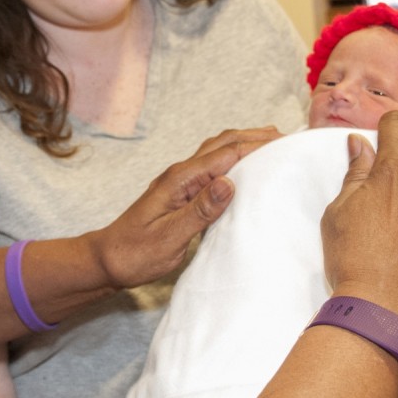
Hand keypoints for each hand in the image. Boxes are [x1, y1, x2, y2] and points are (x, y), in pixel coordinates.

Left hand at [90, 126, 282, 287]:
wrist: (107, 261)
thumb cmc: (135, 253)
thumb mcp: (169, 237)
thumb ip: (199, 210)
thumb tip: (229, 182)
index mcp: (180, 180)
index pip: (226, 154)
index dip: (258, 145)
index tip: (288, 141)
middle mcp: (180, 174)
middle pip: (223, 144)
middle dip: (256, 137)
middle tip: (289, 138)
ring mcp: (180, 182)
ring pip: (217, 152)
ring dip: (245, 143)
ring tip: (274, 145)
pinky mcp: (181, 192)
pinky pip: (212, 167)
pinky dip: (234, 159)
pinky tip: (246, 168)